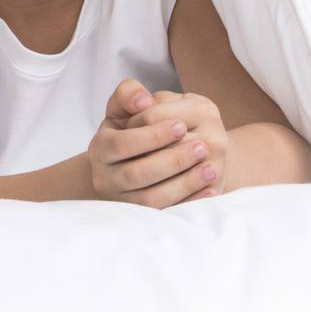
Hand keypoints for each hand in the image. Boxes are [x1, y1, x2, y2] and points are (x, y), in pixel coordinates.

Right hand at [88, 80, 220, 207]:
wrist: (133, 165)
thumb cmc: (132, 132)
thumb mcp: (124, 109)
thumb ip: (128, 94)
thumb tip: (144, 100)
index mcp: (100, 148)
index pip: (121, 144)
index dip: (151, 136)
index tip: (181, 125)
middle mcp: (106, 177)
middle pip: (135, 174)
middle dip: (172, 160)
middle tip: (202, 146)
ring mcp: (123, 200)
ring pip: (150, 198)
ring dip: (183, 183)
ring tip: (210, 167)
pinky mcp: (143, 217)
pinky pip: (166, 215)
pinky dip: (189, 203)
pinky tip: (209, 189)